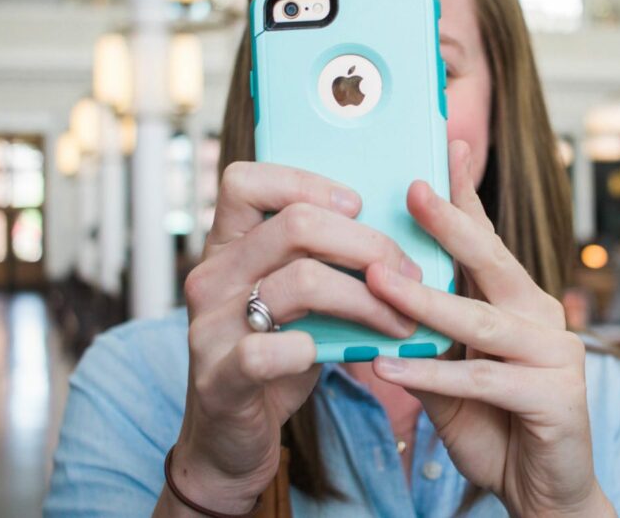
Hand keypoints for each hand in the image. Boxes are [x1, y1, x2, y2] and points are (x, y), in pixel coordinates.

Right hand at [161, 162, 419, 515]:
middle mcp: (212, 276)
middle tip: (409, 273)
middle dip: (369, 244)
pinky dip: (313, 350)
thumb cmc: (276, 353)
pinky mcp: (219, 379)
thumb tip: (401, 218)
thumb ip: (325, 257)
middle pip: (295, 224)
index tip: (357, 204)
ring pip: (300, 281)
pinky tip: (347, 355)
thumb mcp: (296, 296)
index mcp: (228, 246)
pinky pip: (268, 351)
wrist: (229, 439)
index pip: (246, 181)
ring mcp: (210, 327)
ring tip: (402, 320)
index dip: (306, 182)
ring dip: (367, 299)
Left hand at [365, 141, 615, 517]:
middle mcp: (543, 315)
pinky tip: (390, 368)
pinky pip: (483, 381)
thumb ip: (428, 333)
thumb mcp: (453, 370)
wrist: (545, 492)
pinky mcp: (555, 397)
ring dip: (426, 302)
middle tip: (413, 188)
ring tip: (377, 282)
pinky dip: (434, 375)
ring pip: (482, 321)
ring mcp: (555, 354)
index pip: (488, 239)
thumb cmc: (496, 423)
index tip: (446, 145)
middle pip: (492, 261)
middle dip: (451, 223)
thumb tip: (373, 292)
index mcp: (519, 300)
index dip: (466, 194)